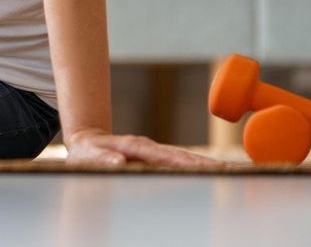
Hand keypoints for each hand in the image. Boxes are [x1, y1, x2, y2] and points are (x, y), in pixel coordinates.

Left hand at [63, 127, 225, 168]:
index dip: (179, 161)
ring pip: (180, 155)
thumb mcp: (88, 155)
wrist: (87, 140)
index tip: (197, 167)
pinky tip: (206, 170)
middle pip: (177, 154)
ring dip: (201, 162)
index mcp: (132, 146)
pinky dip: (192, 164)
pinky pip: (176, 159)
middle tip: (223, 169)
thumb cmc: (87, 151)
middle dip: (200, 162)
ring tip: (223, 169)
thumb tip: (119, 162)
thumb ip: (102, 158)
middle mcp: (146, 145)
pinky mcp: (154, 155)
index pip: (160, 155)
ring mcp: (151, 149)